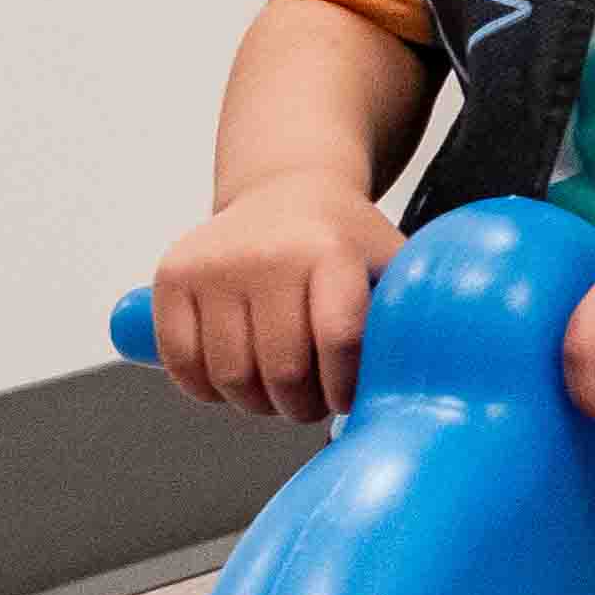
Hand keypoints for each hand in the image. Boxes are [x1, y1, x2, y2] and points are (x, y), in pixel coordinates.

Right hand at [150, 171, 395, 418]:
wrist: (284, 189)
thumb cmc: (344, 241)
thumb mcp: (388, 260)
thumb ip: (409, 315)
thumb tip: (422, 389)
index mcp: (330, 250)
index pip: (339, 338)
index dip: (345, 386)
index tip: (347, 398)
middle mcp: (269, 254)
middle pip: (283, 370)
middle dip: (301, 405)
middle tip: (311, 404)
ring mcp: (214, 264)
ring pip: (231, 376)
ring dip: (255, 404)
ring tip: (276, 394)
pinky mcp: (172, 276)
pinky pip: (182, 362)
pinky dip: (206, 390)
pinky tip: (231, 383)